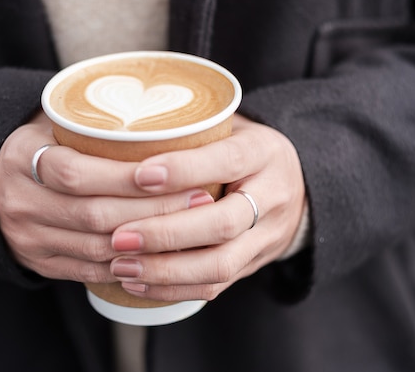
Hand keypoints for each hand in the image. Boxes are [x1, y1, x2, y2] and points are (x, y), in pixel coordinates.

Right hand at [0, 112, 212, 282]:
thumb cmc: (40, 143)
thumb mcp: (52, 121)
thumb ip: (93, 123)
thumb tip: (166, 117)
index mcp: (22, 159)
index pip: (75, 172)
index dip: (123, 176)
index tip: (167, 172)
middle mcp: (21, 203)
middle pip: (94, 214)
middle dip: (154, 210)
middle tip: (200, 199)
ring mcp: (29, 239)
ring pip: (96, 248)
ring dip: (149, 241)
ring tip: (191, 227)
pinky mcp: (39, 263)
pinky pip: (89, 271)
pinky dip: (128, 265)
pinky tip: (162, 255)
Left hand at [109, 114, 306, 301]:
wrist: (295, 185)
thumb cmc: (243, 148)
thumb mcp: (229, 125)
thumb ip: (190, 130)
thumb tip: (123, 131)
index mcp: (263, 152)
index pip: (227, 160)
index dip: (184, 170)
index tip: (139, 176)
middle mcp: (271, 196)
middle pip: (223, 224)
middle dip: (166, 233)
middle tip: (119, 237)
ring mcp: (266, 236)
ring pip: (221, 264)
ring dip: (165, 271)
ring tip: (121, 265)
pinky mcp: (253, 264)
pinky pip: (216, 286)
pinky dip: (173, 289)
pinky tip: (137, 283)